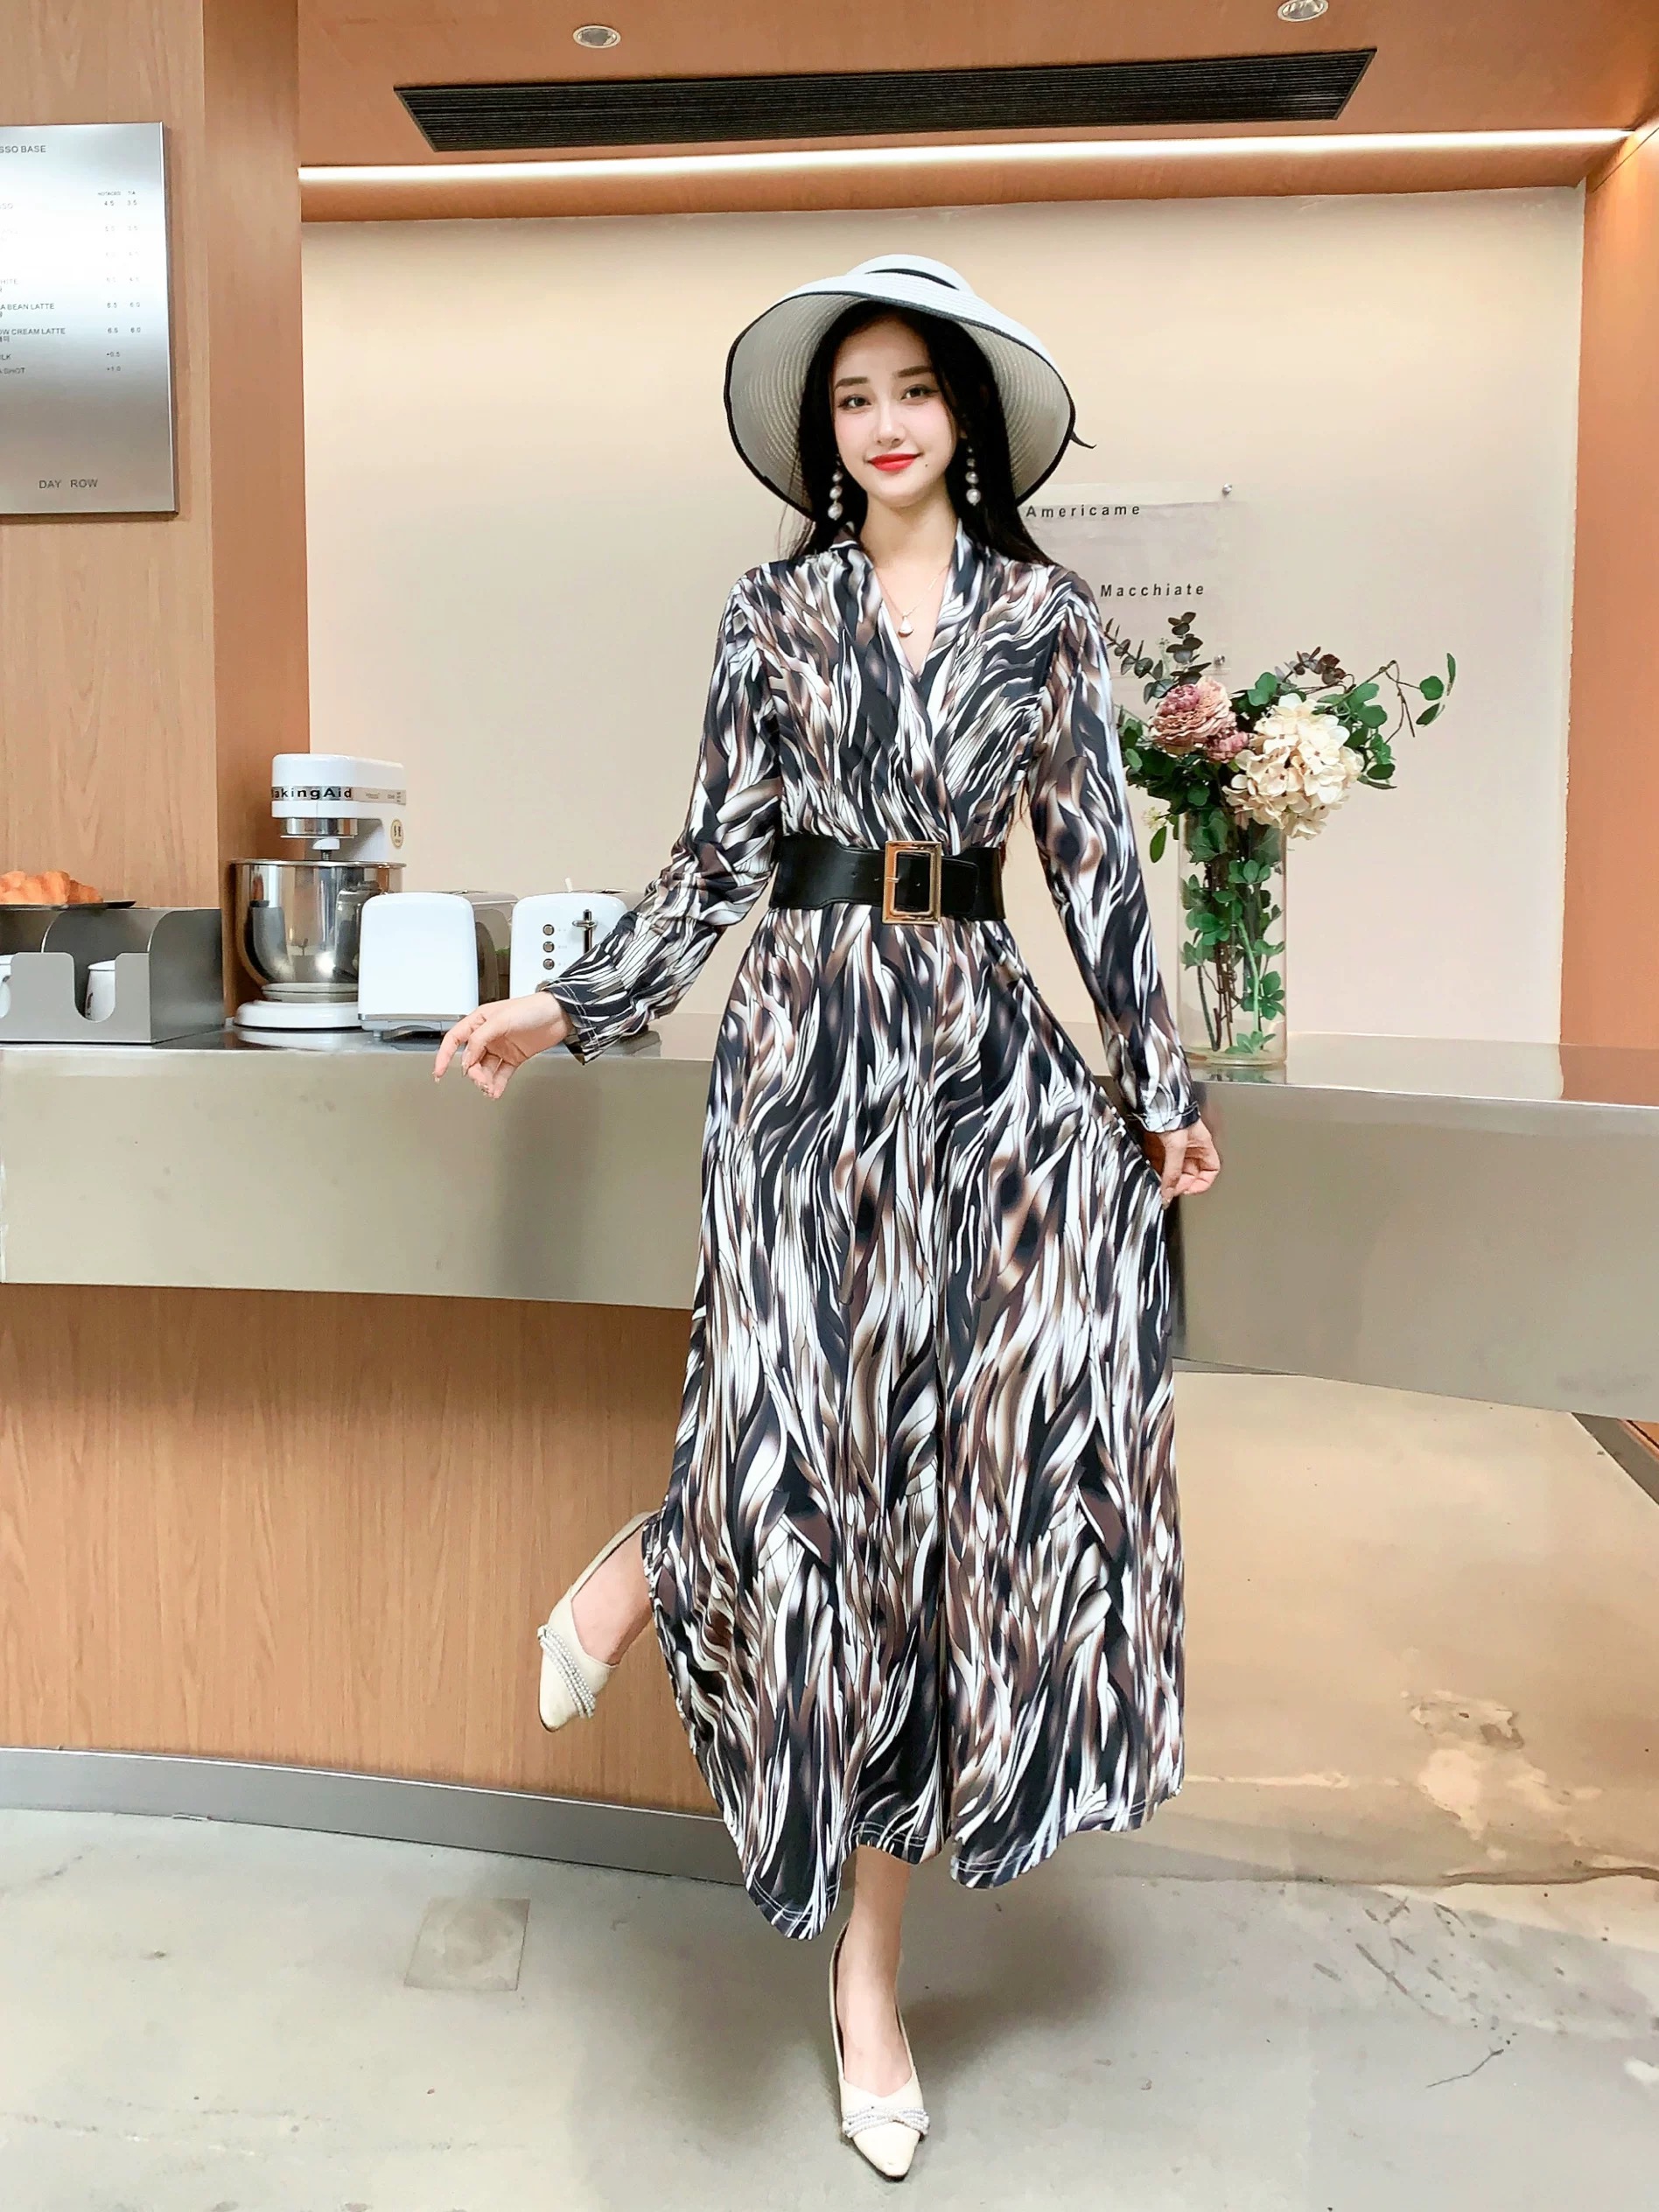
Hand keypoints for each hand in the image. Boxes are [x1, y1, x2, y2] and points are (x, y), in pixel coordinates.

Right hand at [433, 992, 570, 1098]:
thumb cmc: (531, 1008)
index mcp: (480, 1021)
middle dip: (473, 1073)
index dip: (444, 1056)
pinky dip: (498, 1084)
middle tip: (481, 1081)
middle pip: (471, 1059)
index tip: (439, 1072)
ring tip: (490, 1089)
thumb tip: (467, 1059)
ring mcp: (501, 1047)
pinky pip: (501, 1074)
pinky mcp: (515, 1057)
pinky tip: (496, 1091)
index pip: (454, 1040)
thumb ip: (480, 1039)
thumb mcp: (500, 1019)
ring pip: (485, 1069)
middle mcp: (488, 1035)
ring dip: (485, 1081)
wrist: (558, 1015)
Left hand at [1141, 1115, 1220, 1205]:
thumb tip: (1168, 1192)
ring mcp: (1175, 1145)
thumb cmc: (1174, 1112)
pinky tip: (1150, 1169)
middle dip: (1179, 1182)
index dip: (1202, 1183)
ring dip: (1165, 1176)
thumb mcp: (1177, 1145)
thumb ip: (1173, 1171)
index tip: (1189, 1190)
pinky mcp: (1160, 1143)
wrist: (1156, 1099)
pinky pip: (1159, 1161)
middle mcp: (1190, 1147)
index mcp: (1203, 1145)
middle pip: (1189, 1173)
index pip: (1210, 1170)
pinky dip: (1154, 1167)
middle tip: (1168, 1189)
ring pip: (1172, 1168)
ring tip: (1158, 1180)